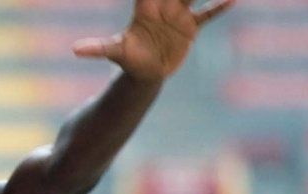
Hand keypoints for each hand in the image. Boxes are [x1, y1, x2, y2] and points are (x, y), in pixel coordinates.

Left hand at [72, 0, 234, 81]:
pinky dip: (218, 7)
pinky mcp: (190, 27)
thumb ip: (97, 48)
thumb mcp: (114, 52)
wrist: (146, 73)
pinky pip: (207, 14)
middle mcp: (164, 7)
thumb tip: (75, 50)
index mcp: (146, 8)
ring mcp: (178, 15)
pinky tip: (232, 0)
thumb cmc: (128, 60)